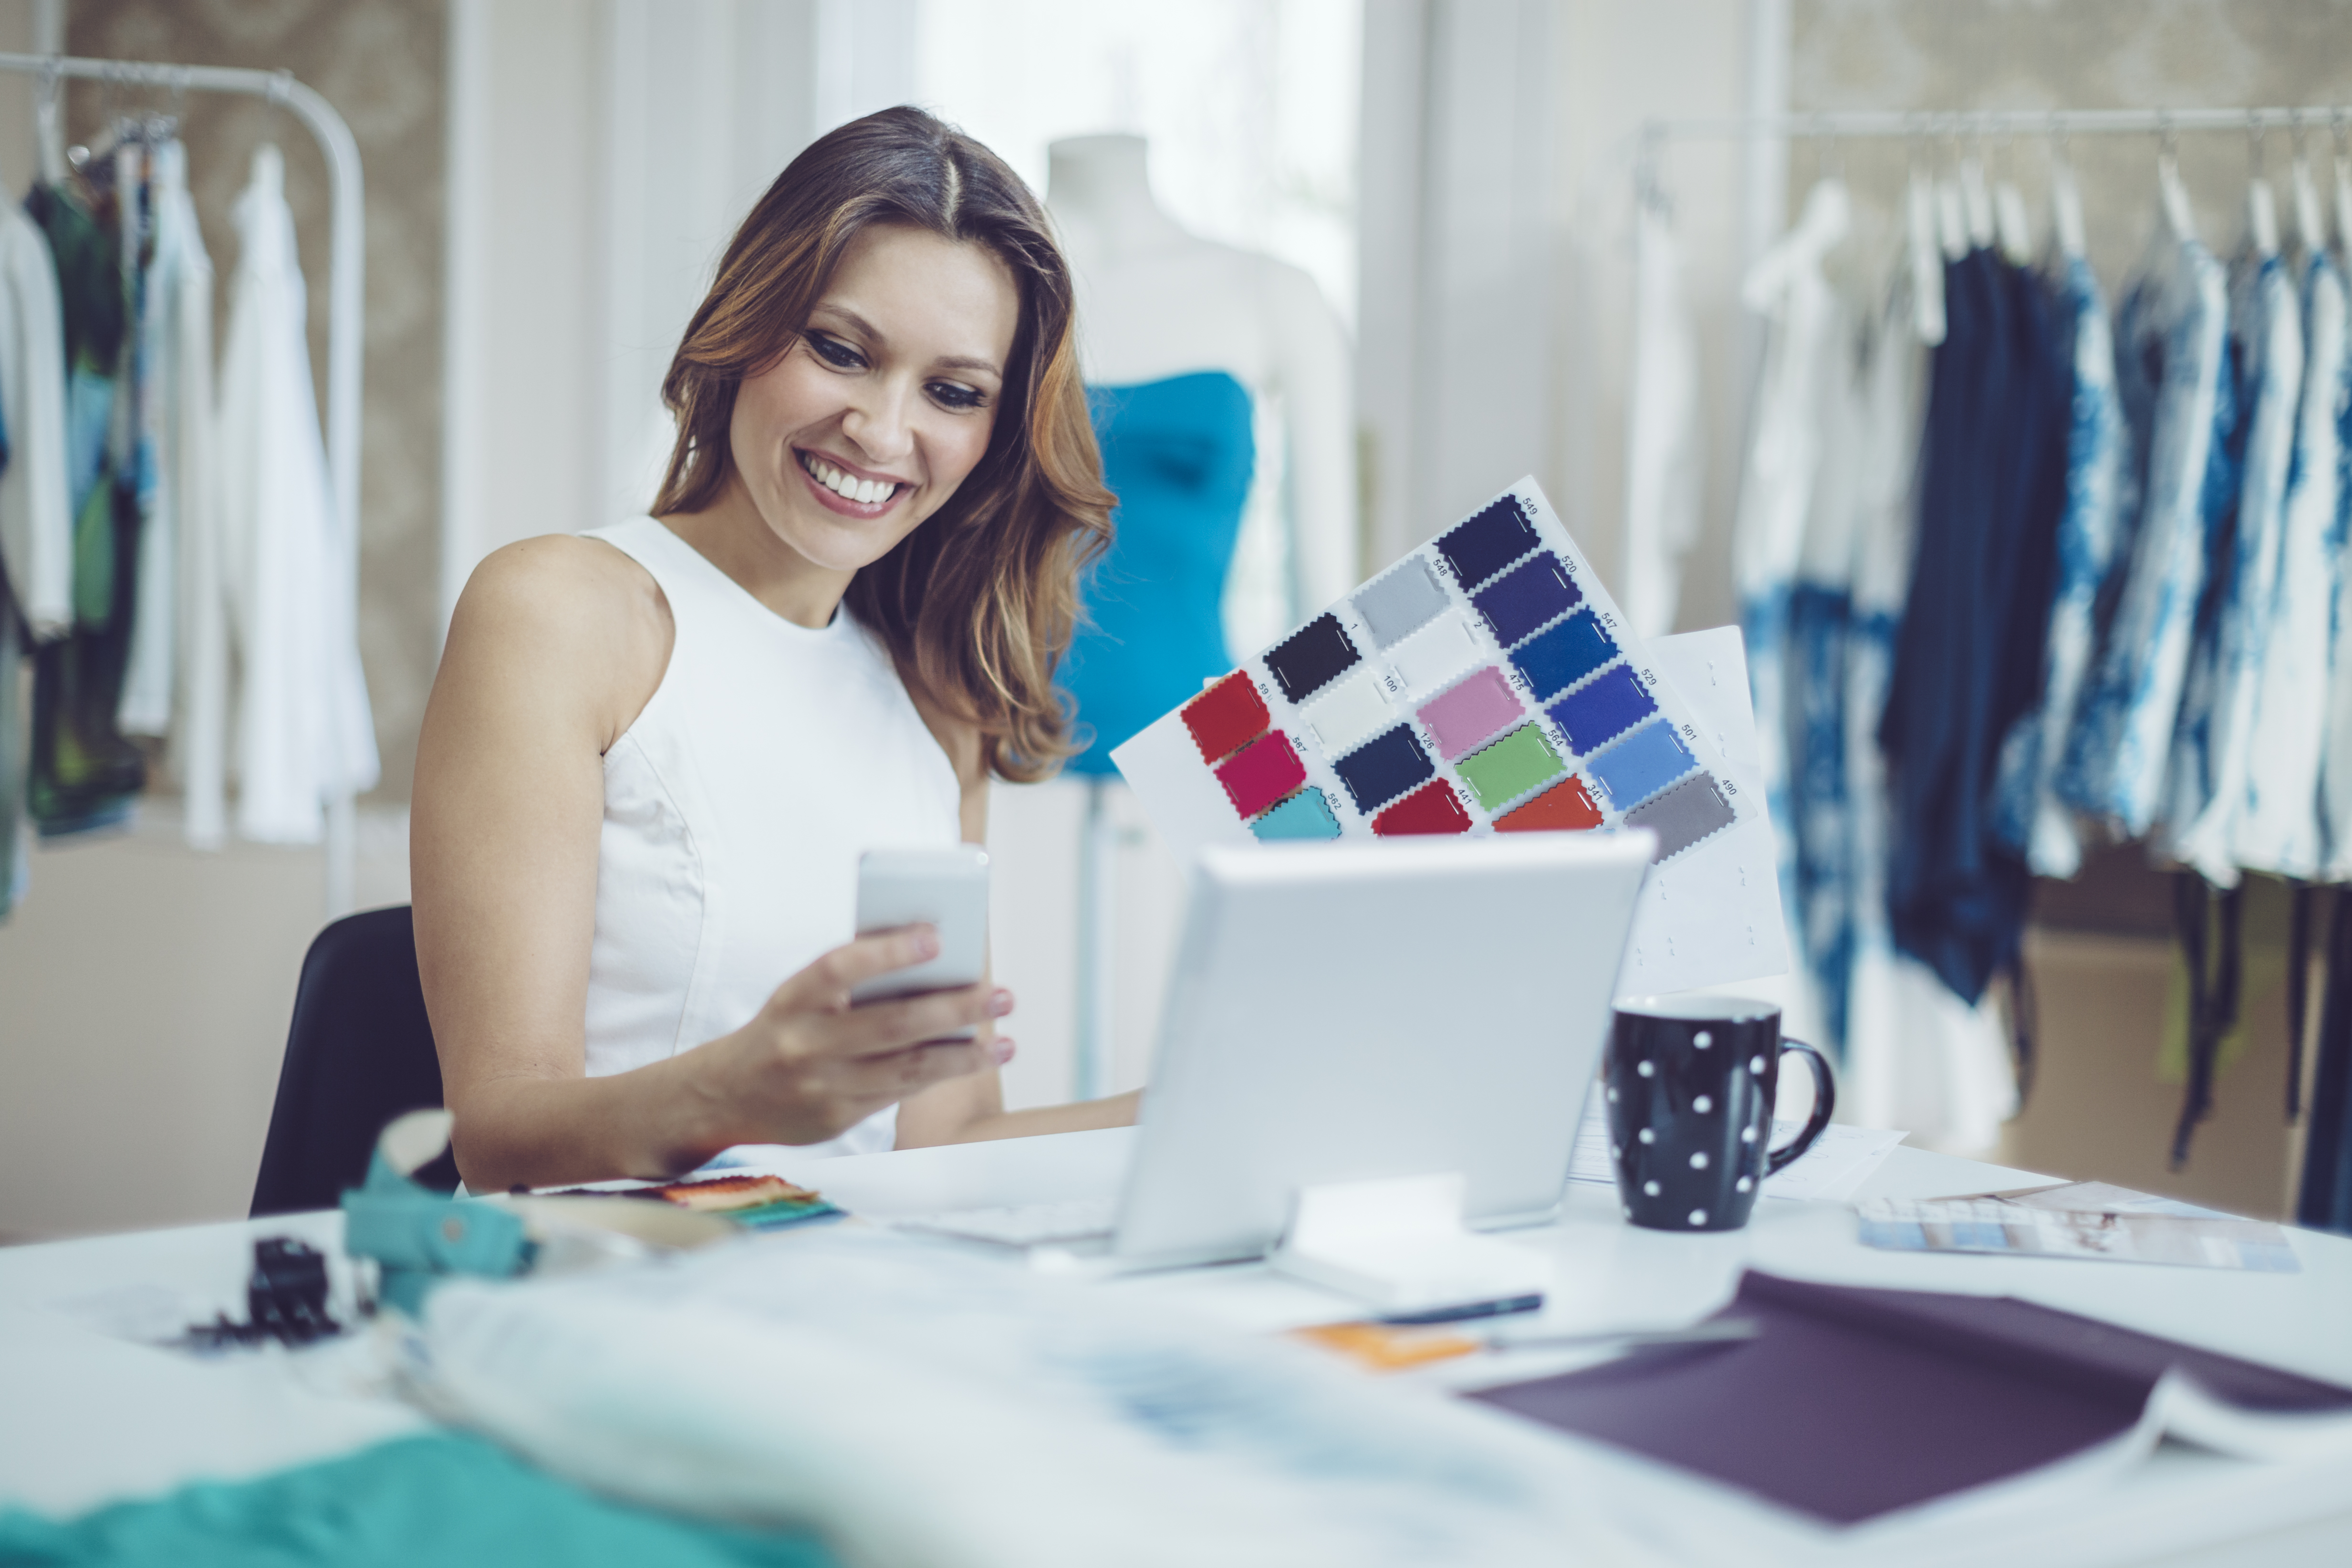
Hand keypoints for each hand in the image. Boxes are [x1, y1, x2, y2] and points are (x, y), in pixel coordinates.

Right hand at [698, 925, 1013, 1146]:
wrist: (723, 1097)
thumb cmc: (782, 1029)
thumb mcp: (800, 996)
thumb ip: (853, 979)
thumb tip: (930, 951)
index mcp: (793, 999)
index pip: (840, 967)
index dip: (888, 951)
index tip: (937, 937)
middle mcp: (805, 1044)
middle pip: (891, 1024)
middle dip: (954, 1009)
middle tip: (1001, 994)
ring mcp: (822, 1086)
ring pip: (906, 1068)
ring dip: (965, 1054)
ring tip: (1006, 1041)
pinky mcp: (837, 1118)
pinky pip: (900, 1091)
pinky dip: (942, 1074)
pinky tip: (975, 1060)